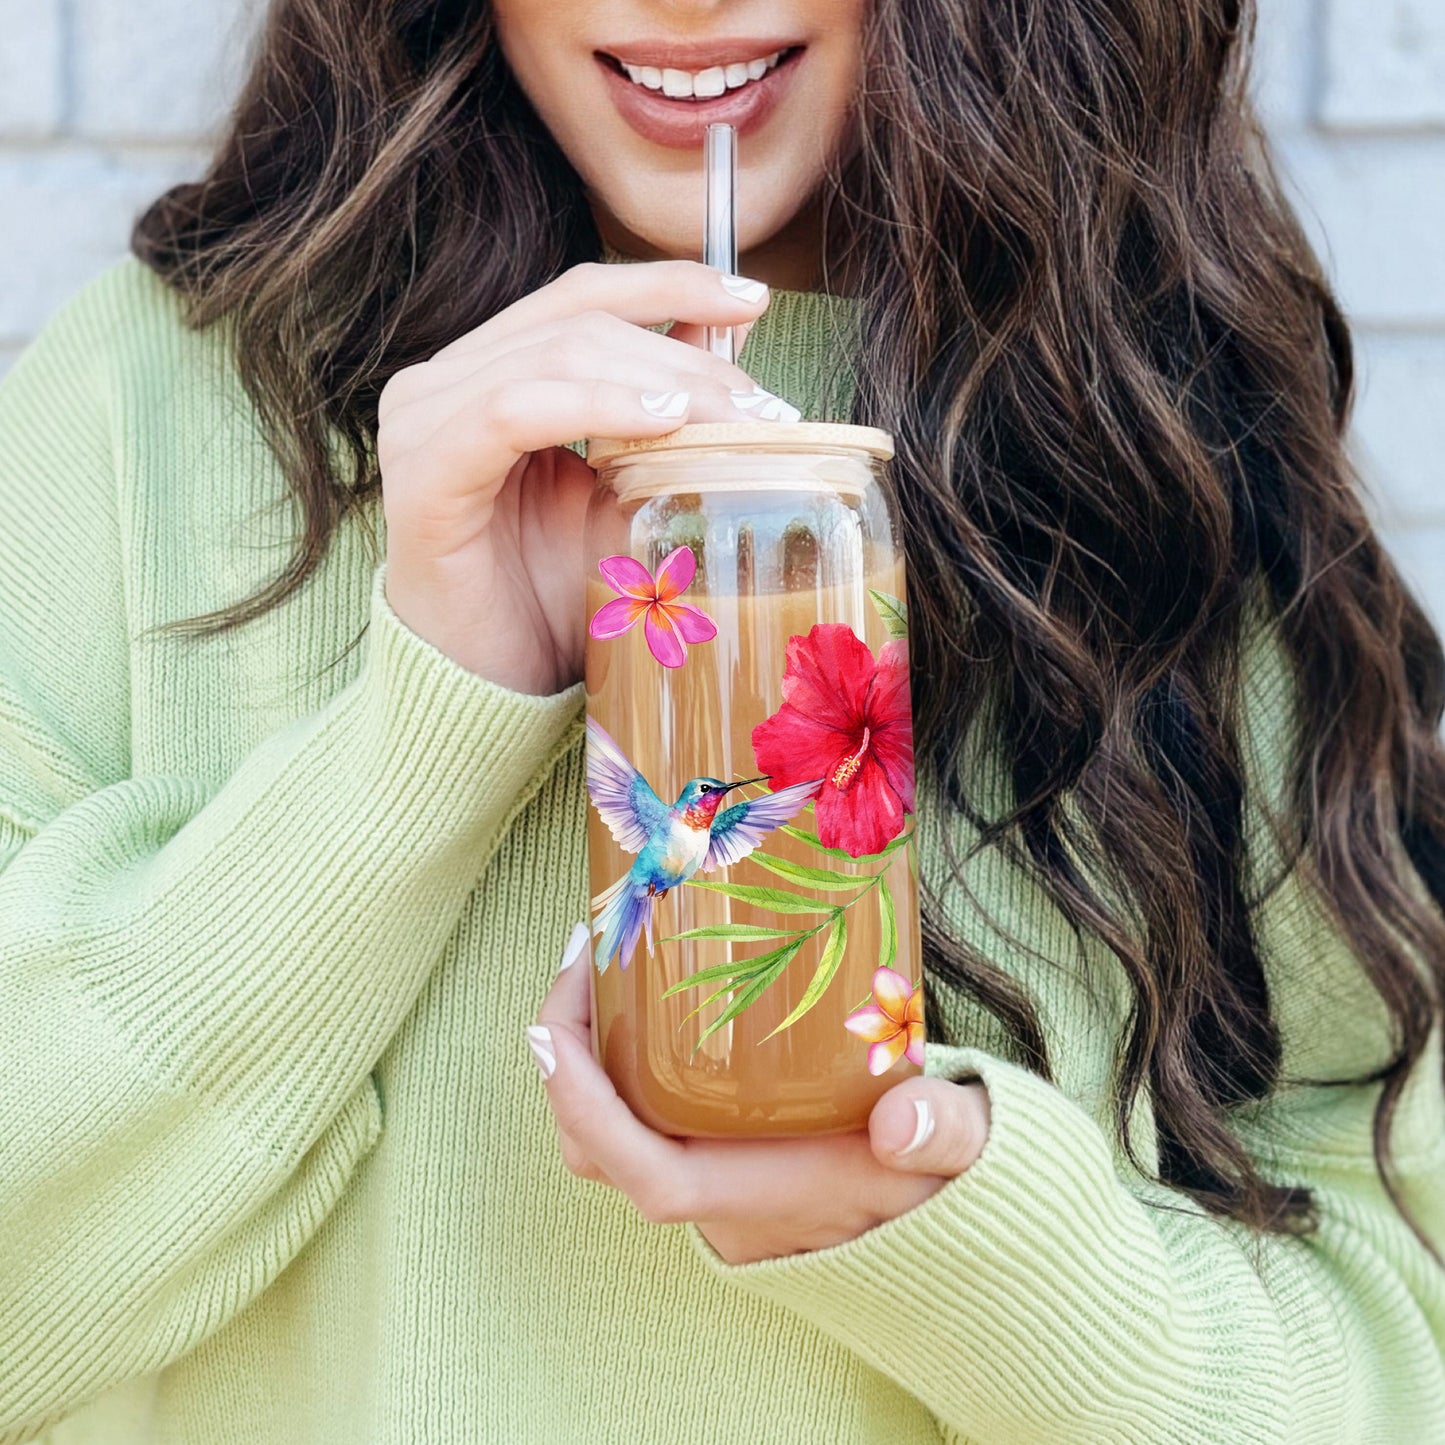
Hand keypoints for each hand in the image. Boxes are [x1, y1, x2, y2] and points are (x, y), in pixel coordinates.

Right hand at [377, 260, 780, 695]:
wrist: (487, 691)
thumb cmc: (548, 598)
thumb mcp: (619, 494)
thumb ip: (657, 419)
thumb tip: (732, 350)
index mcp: (482, 376)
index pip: (578, 296)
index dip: (667, 283)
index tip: (751, 300)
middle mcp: (440, 385)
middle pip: (576, 321)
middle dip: (682, 353)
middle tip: (761, 402)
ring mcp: (422, 424)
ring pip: (555, 356)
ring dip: (658, 380)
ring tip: (731, 418)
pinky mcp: (424, 477)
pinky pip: (512, 413)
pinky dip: (595, 406)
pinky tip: (661, 425)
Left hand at [527, 924, 991, 1265]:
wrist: (949, 1223)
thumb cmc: (943, 1185)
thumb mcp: (959, 1150)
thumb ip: (945, 1132)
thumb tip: (905, 1118)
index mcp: (759, 1197)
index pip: (643, 1172)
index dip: (583, 1106)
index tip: (553, 1026)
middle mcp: (717, 1198)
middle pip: (599, 1147)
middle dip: (567, 1057)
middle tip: (589, 953)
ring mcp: (711, 1180)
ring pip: (611, 1130)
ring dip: (589, 1053)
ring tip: (611, 960)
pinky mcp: (717, 1157)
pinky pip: (641, 1115)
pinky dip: (622, 1060)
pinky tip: (652, 994)